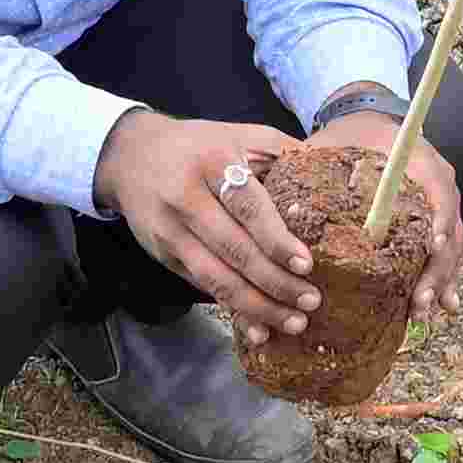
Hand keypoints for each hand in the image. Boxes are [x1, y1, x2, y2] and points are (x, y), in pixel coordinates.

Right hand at [95, 113, 320, 336]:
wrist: (129, 156)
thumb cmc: (200, 145)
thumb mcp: (240, 134)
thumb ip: (283, 154)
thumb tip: (333, 177)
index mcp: (213, 162)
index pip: (248, 206)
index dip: (276, 239)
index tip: (306, 265)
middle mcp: (186, 198)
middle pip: (234, 249)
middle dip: (275, 282)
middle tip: (311, 302)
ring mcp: (171, 231)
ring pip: (216, 277)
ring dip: (256, 306)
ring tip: (293, 322)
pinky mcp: (164, 255)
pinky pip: (202, 287)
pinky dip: (232, 310)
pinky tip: (259, 328)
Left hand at [312, 99, 462, 316]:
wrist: (368, 120)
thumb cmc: (349, 136)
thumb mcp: (333, 148)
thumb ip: (318, 174)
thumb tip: (284, 214)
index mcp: (419, 162)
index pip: (438, 194)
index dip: (438, 223)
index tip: (431, 249)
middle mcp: (438, 183)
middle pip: (448, 231)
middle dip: (437, 270)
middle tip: (419, 302)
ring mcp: (440, 203)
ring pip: (451, 247)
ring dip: (440, 280)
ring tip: (423, 312)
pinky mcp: (435, 219)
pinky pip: (446, 250)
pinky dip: (443, 276)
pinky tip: (442, 305)